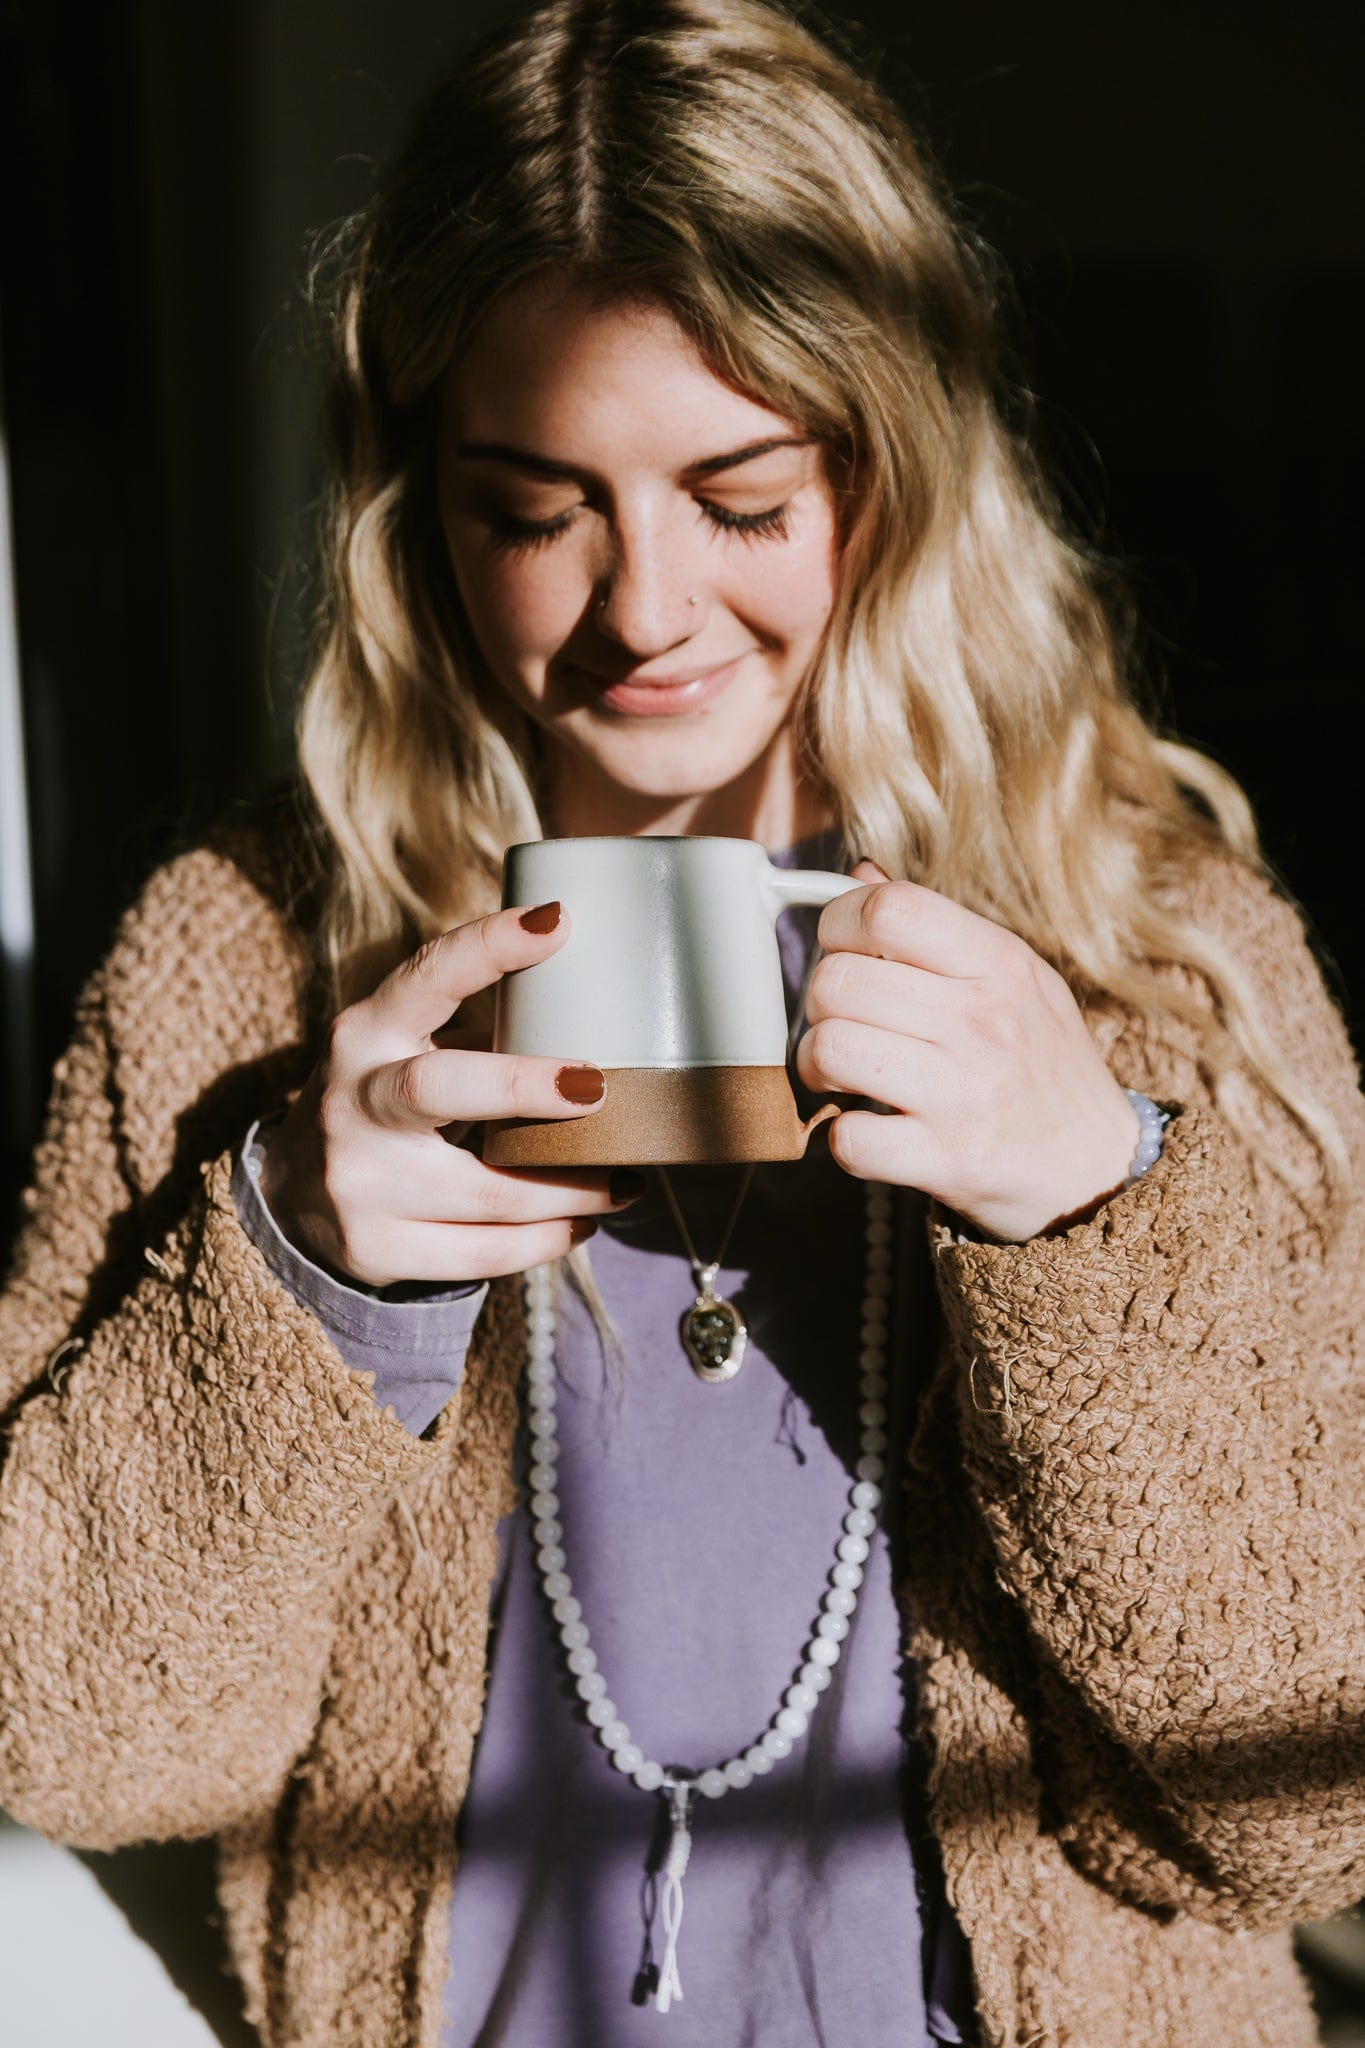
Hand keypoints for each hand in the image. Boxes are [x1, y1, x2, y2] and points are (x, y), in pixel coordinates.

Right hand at [258, 901, 639, 1286]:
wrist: (291, 1197)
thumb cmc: (382, 1100)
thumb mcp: (401, 1047)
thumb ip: (472, 1029)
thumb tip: (600, 1007)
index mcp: (366, 1032)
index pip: (426, 976)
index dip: (489, 947)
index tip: (560, 921)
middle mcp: (351, 1102)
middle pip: (437, 1088)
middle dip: (524, 1086)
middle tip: (599, 1088)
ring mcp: (359, 1183)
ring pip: (487, 1193)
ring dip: (572, 1188)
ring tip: (624, 1180)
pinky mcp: (376, 1249)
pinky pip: (483, 1255)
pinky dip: (547, 1241)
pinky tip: (582, 1223)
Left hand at [797, 861, 1142, 1242]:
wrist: (1100, 1167)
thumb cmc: (1044, 1064)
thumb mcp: (1016, 978)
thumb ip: (937, 929)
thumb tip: (860, 876)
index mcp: (998, 963)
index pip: (888, 909)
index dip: (839, 923)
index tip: (843, 950)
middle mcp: (982, 1021)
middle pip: (839, 981)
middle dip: (819, 1004)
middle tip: (841, 1023)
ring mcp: (964, 1093)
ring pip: (831, 1050)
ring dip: (817, 1066)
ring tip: (841, 1075)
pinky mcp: (948, 1161)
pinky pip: (851, 1138)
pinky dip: (844, 1137)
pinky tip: (868, 1127)